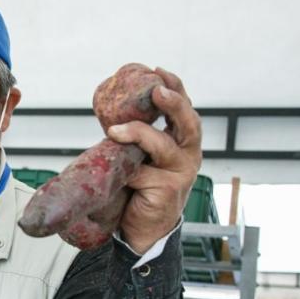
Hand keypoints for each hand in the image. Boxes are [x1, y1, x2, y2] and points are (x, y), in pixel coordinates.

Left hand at [107, 68, 201, 253]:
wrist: (144, 228)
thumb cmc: (141, 187)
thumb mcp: (139, 155)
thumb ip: (135, 136)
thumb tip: (111, 111)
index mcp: (182, 139)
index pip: (183, 108)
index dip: (174, 88)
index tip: (157, 71)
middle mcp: (188, 152)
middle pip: (188, 122)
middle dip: (173, 103)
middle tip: (156, 91)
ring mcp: (181, 171)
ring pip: (162, 145)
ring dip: (138, 134)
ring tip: (114, 131)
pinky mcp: (169, 189)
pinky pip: (143, 173)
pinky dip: (128, 172)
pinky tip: (121, 176)